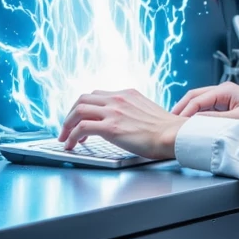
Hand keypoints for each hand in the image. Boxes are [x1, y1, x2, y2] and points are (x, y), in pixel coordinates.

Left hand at [58, 89, 179, 159]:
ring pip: (78, 110)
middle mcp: (118, 98)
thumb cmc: (166, 130)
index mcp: (127, 94)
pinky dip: (71, 136)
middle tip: (67, 128)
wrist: (174, 135)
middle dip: (71, 114)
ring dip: (67, 125)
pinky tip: (71, 145)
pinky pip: (82, 127)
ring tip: (65, 138)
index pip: (97, 95)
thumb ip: (132, 111)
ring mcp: (113, 111)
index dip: (85, 107)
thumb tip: (123, 123)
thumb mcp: (147, 110)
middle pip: (83, 99)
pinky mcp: (110, 127)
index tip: (80, 119)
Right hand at [172, 81, 238, 123]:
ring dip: (189, 113)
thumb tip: (194, 122)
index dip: (184, 111)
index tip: (175, 124)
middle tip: (169, 123)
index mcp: (225, 90)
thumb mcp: (238, 120)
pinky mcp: (227, 105)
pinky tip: (192, 126)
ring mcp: (224, 97)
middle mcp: (223, 90)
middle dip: (181, 109)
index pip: (196, 99)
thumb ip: (215, 120)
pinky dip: (197, 116)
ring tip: (178, 125)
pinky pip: (206, 109)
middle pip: (194, 97)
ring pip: (199, 102)